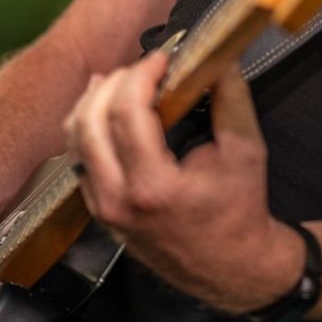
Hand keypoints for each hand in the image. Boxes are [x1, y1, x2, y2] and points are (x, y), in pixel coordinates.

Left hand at [63, 52, 304, 313]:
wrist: (230, 265)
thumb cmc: (240, 207)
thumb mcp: (246, 148)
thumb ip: (231, 96)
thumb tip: (217, 55)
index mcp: (153, 185)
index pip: (126, 113)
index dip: (141, 74)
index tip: (164, 57)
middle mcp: (117, 198)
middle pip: (89, 121)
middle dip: (115, 81)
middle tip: (144, 66)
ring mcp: (102, 208)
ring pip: (74, 139)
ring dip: (95, 100)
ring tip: (123, 78)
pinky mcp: (99, 211)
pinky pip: (79, 158)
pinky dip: (89, 125)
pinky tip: (109, 107)